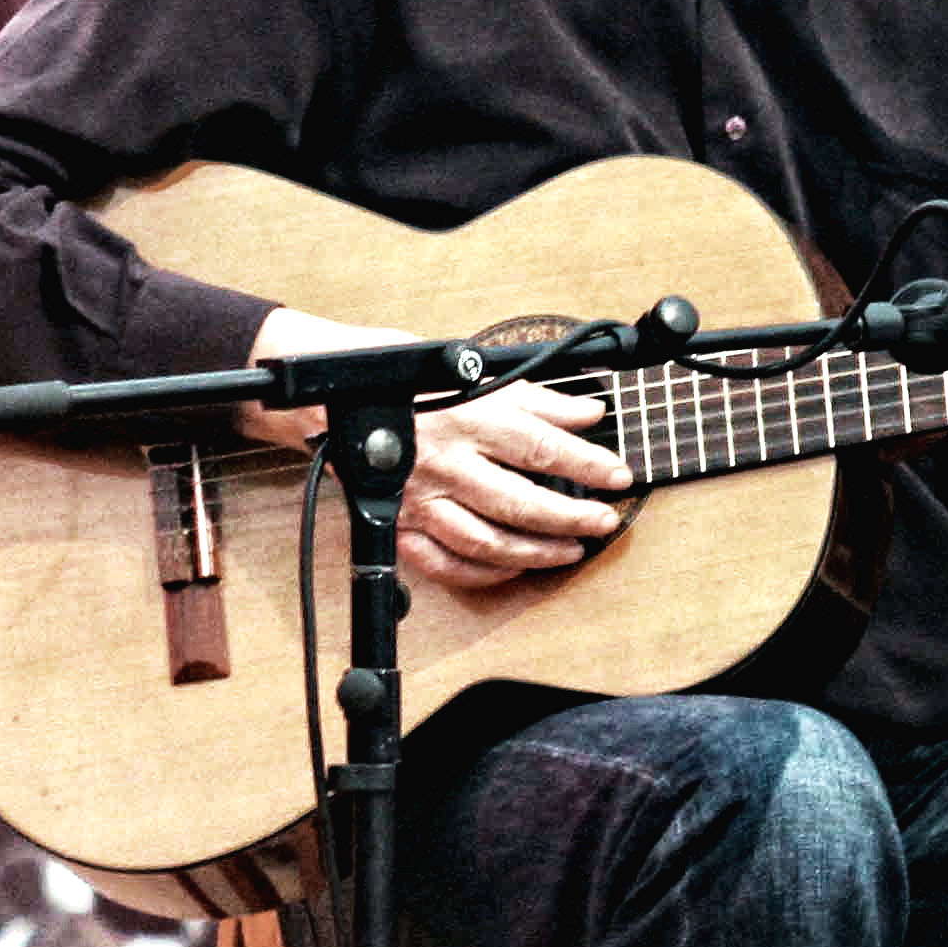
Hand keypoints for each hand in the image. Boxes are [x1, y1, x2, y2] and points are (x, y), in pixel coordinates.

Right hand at [246, 306, 631, 594]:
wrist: (328, 394)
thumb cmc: (400, 378)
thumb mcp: (473, 374)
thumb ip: (536, 397)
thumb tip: (588, 412)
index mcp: (466, 418)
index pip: (542, 448)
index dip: (588, 465)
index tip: (619, 475)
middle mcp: (445, 463)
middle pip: (521, 502)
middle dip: (571, 517)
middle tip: (604, 520)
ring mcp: (420, 499)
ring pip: (487, 540)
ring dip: (536, 551)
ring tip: (570, 550)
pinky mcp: (399, 524)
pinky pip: (446, 563)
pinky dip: (485, 572)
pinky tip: (514, 564)